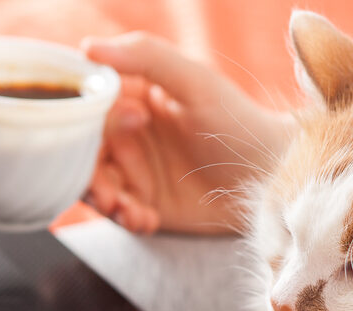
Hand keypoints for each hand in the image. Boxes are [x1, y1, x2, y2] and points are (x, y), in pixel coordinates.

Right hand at [82, 33, 293, 234]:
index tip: (123, 130)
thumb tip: (87, 47)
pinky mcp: (149, 205)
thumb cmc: (238, 122)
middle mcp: (127, 136)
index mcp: (130, 99)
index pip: (87, 110)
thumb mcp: (196, 82)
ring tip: (127, 211)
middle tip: (107, 193)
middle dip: (89, 176)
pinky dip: (127, 220)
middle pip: (84, 153)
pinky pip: (122, 215)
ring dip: (105, 202)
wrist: (268, 176)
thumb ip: (146, 57)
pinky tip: (147, 221)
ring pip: (98, 187)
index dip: (89, 125)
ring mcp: (137, 173)